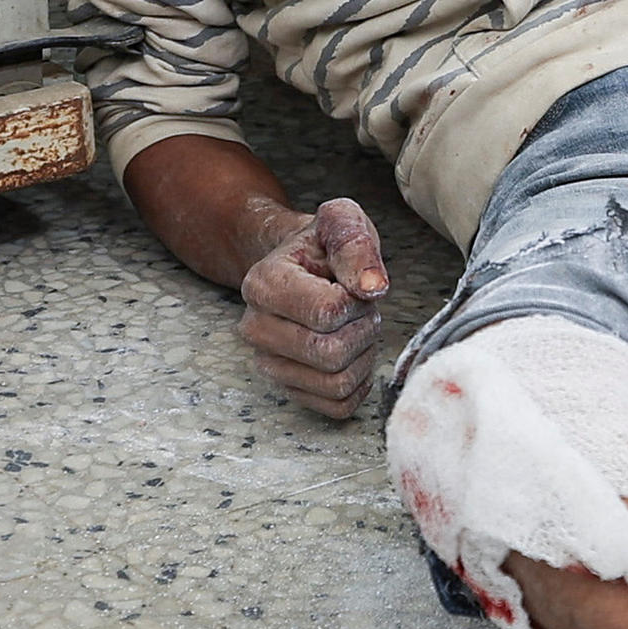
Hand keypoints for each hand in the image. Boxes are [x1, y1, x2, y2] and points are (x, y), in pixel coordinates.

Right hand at [235, 196, 391, 417]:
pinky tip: (354, 355)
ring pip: (336, 384)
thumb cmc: (323, 246)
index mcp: (262, 284)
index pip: (327, 313)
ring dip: (362, 357)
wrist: (302, 265)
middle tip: (359, 310)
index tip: (352, 284)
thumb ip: (356, 245)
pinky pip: (338, 406)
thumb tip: (372, 286)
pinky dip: (358, 383)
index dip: (355, 300)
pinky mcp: (289, 389)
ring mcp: (269, 364)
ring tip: (355, 328)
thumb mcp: (342, 222)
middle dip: (362, 330)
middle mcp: (256, 329)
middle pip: (330, 354)